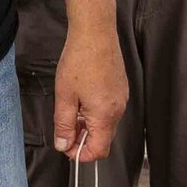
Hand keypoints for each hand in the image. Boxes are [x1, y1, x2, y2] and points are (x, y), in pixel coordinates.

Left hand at [51, 19, 127, 161]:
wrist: (96, 32)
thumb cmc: (80, 60)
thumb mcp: (64, 96)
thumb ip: (64, 124)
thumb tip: (64, 145)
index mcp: (105, 114)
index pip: (99, 150)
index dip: (81, 154)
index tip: (66, 146)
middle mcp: (118, 109)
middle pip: (104, 139)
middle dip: (84, 139)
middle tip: (65, 127)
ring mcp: (122, 98)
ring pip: (107, 124)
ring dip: (90, 126)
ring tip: (71, 110)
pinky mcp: (121, 88)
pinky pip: (110, 110)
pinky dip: (96, 113)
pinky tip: (82, 99)